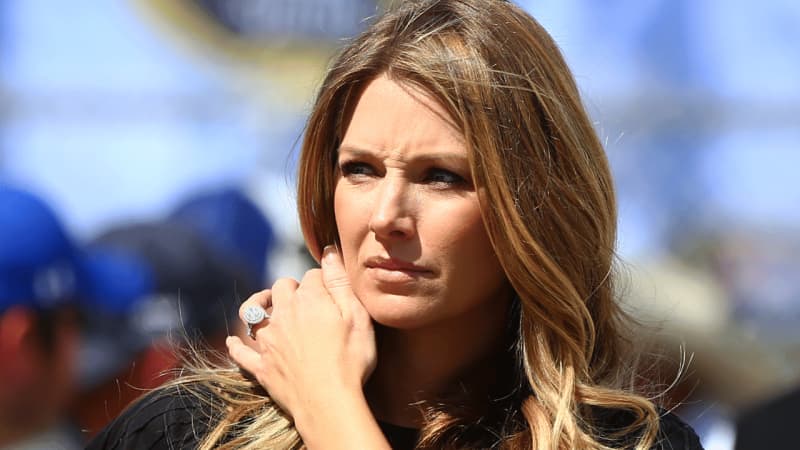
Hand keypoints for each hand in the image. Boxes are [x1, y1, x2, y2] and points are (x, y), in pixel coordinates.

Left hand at [226, 245, 376, 426]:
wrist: (328, 403)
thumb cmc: (350, 359)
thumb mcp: (357, 316)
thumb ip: (340, 281)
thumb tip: (328, 250)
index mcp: (309, 300)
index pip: (312, 275)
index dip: (323, 279)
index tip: (332, 288)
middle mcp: (283, 314)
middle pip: (281, 287)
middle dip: (291, 287)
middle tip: (303, 296)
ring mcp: (268, 341)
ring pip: (253, 313)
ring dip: (259, 304)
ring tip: (266, 303)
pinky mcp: (261, 367)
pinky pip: (241, 352)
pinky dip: (235, 345)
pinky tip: (232, 340)